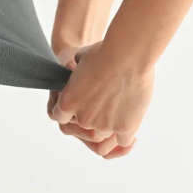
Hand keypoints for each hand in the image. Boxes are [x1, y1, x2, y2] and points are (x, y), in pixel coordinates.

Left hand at [47, 40, 153, 158]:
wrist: (128, 55)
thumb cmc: (105, 51)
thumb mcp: (81, 58)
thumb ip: (76, 71)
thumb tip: (75, 67)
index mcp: (67, 103)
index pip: (61, 118)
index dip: (71, 112)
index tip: (81, 105)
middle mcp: (83, 118)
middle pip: (86, 126)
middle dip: (94, 117)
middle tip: (106, 103)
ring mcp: (104, 125)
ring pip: (105, 135)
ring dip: (111, 126)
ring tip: (121, 110)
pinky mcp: (125, 128)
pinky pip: (124, 142)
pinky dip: (126, 135)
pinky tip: (130, 124)